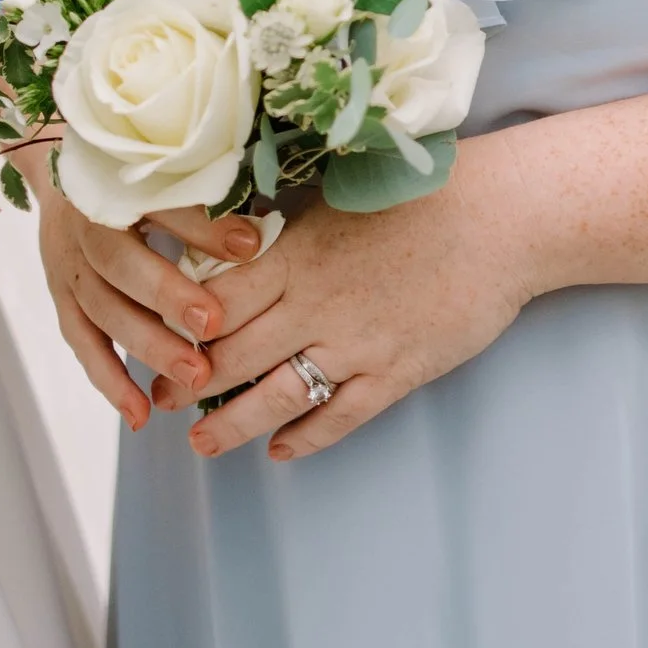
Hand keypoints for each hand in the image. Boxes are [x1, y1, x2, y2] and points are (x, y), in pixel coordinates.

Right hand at [27, 155, 225, 431]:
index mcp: (112, 184)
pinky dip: (110, 380)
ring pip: (102, 309)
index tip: (250, 246)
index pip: (158, 205)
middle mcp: (84, 225)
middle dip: (167, 297)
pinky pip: (82, 343)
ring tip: (195, 378)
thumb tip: (255, 241)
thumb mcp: (162, 176)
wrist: (59, 169)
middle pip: (120, 263)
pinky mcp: (61, 298)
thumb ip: (203, 205)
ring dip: (148, 346)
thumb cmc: (130, 176)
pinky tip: (140, 414)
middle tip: (213, 327)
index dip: (201, 227)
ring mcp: (67, 265)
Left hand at [180, 140, 541, 460]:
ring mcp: (356, 343)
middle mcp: (316, 303)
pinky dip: (306, 437)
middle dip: (189, 383)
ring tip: (201, 445)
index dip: (177, 327)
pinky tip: (282, 450)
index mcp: (295, 254)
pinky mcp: (396, 372)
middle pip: (233, 354)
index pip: (216, 300)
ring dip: (232, 424)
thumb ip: (287, 232)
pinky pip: (339, 416)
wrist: (498, 219)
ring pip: (276, 395)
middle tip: (156, 401)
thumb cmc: (418, 196)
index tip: (149, 341)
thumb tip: (233, 247)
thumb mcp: (338, 201)